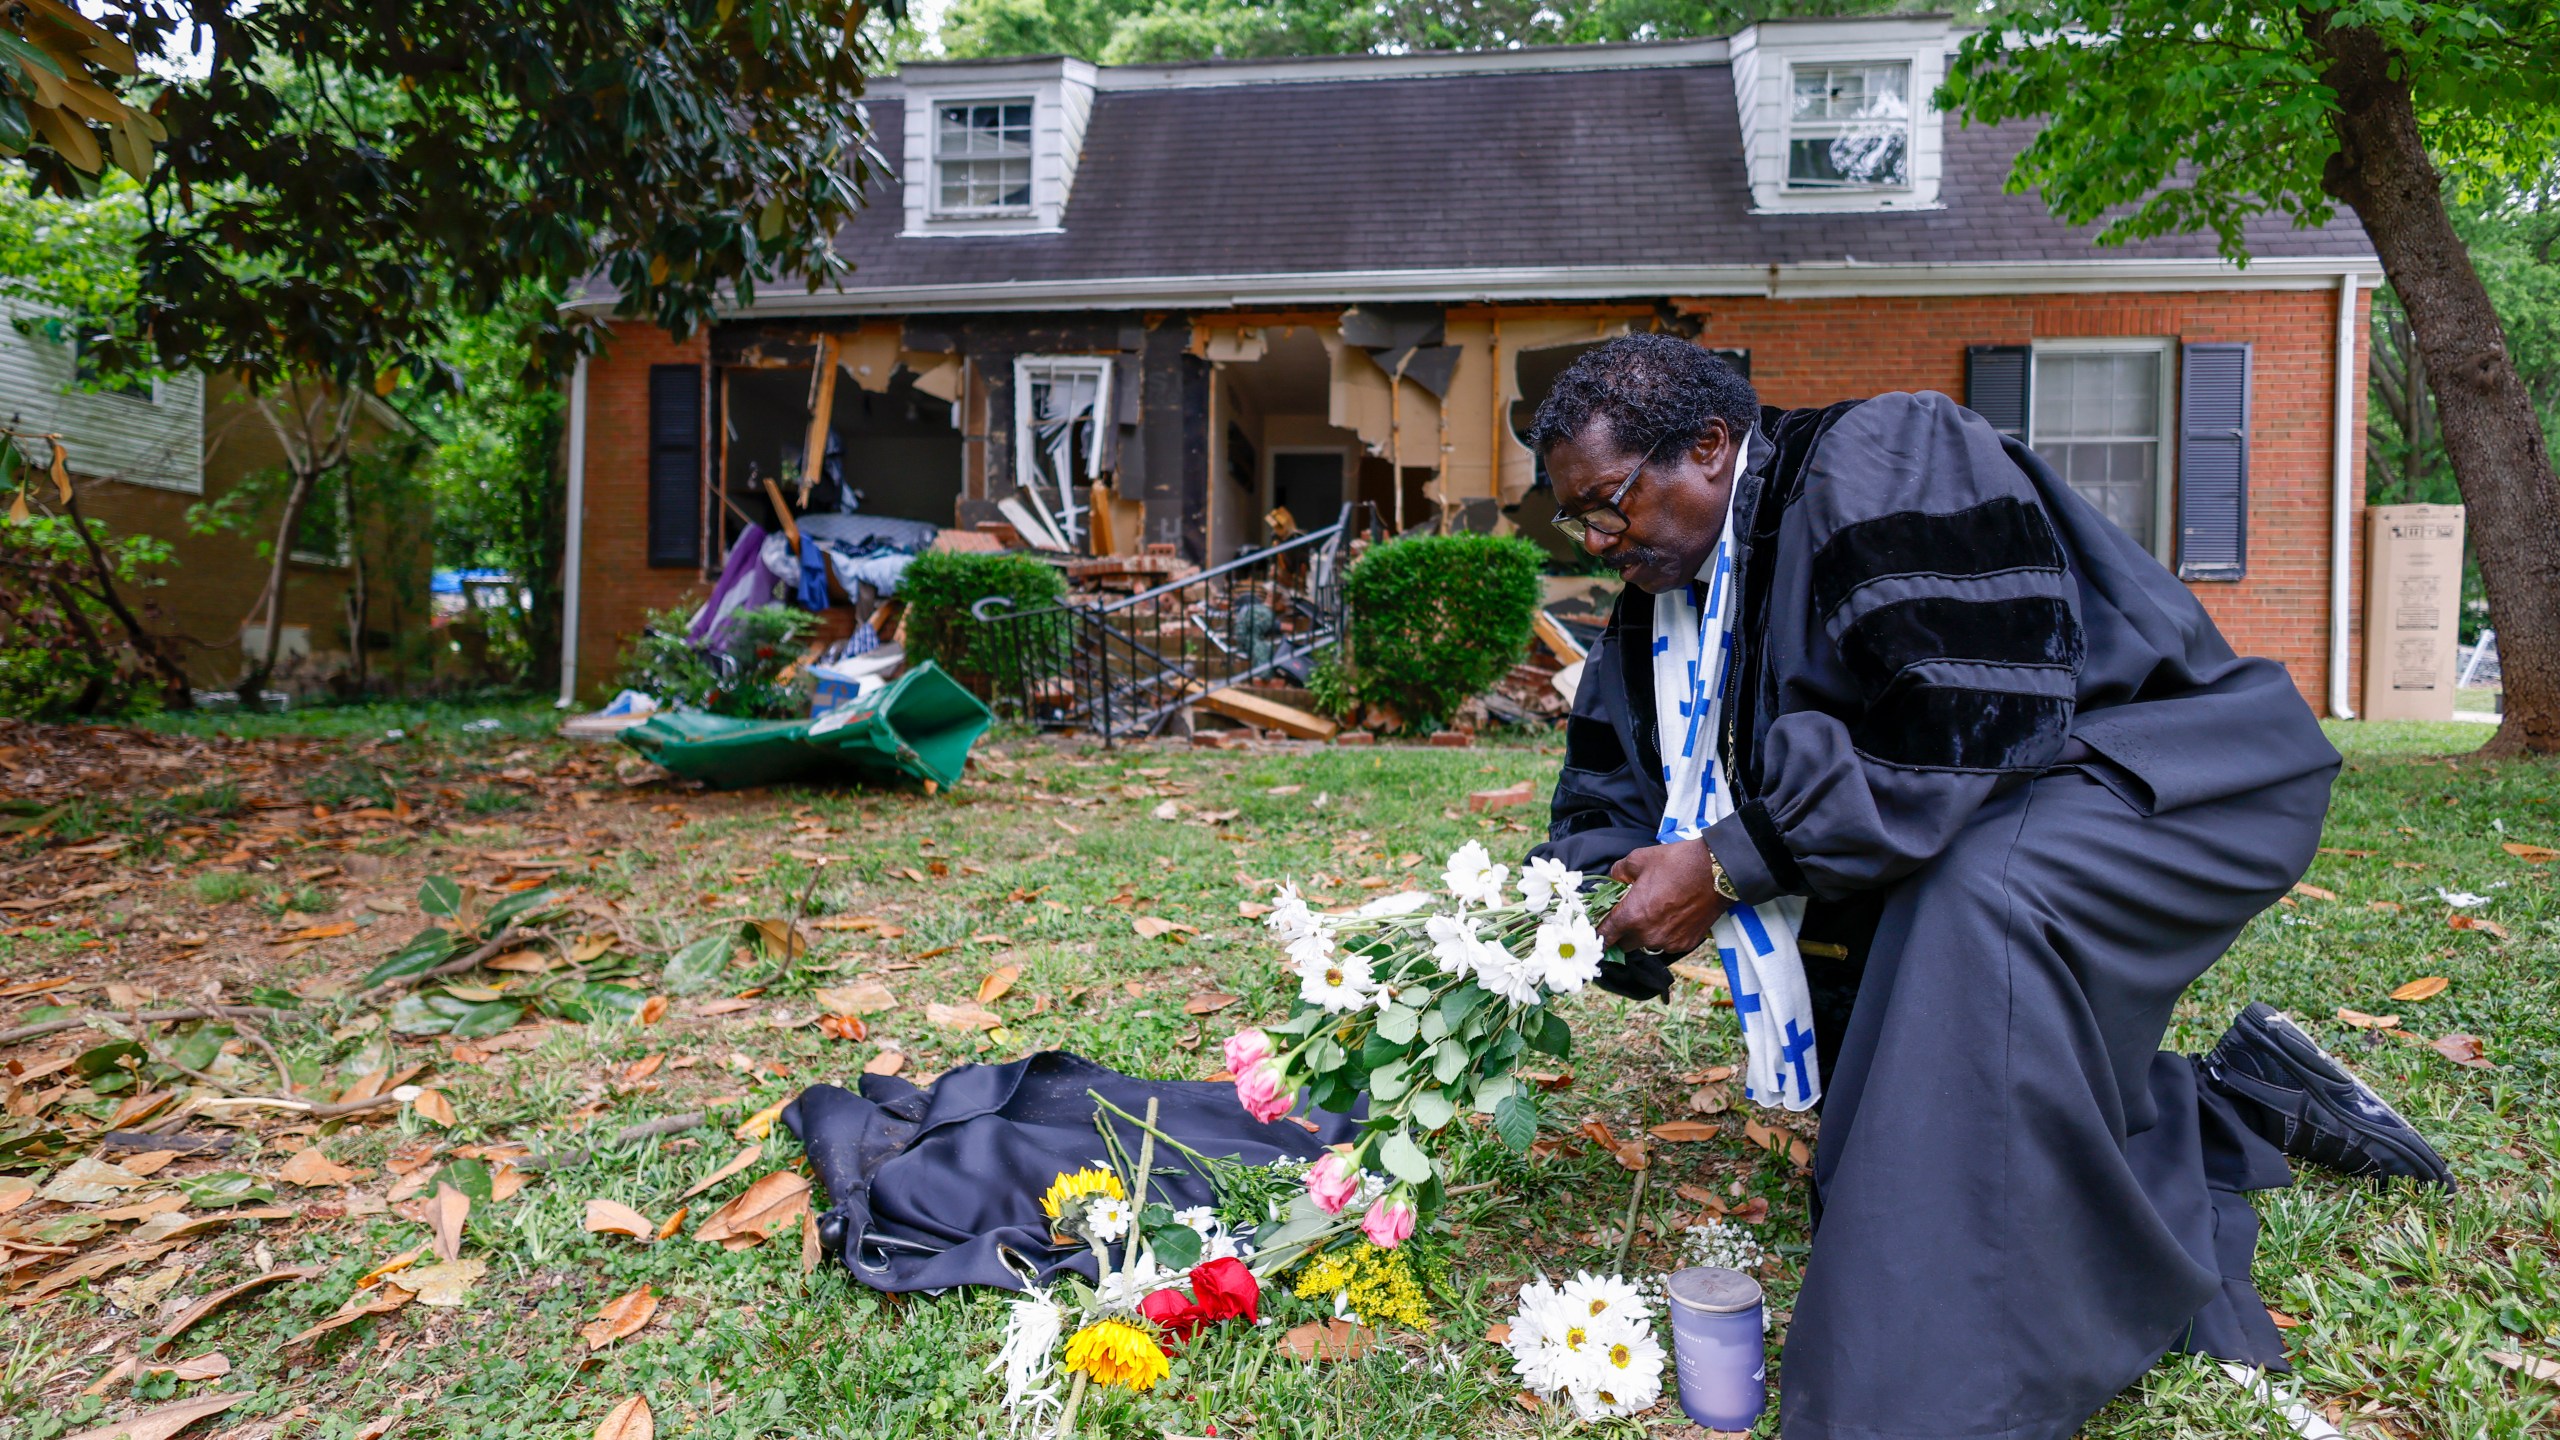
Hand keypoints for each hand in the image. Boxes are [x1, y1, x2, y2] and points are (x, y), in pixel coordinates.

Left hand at [1599, 838, 1727, 956]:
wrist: (1717, 871)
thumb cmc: (1677, 863)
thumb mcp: (1639, 858)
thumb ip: (1619, 872)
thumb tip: (1614, 879)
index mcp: (1631, 916)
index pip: (1606, 936)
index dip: (1599, 935)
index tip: (1597, 933)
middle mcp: (1647, 935)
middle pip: (1625, 944)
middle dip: (1624, 932)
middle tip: (1630, 914)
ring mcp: (1668, 942)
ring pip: (1647, 944)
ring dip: (1646, 933)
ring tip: (1656, 912)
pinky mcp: (1686, 944)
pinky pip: (1667, 944)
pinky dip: (1666, 934)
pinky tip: (1673, 916)